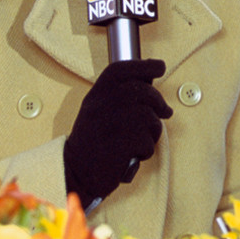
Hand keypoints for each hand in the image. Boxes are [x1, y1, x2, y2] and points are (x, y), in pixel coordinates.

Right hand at [64, 58, 172, 207]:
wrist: (75, 172)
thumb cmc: (93, 141)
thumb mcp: (98, 110)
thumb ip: (119, 96)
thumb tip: (152, 85)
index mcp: (96, 94)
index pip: (122, 70)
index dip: (144, 66)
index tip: (159, 67)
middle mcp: (101, 104)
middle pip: (144, 92)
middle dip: (159, 102)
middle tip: (164, 112)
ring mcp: (111, 123)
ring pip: (150, 118)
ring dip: (153, 131)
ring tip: (141, 140)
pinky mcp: (121, 144)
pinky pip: (148, 141)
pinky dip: (145, 150)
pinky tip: (132, 154)